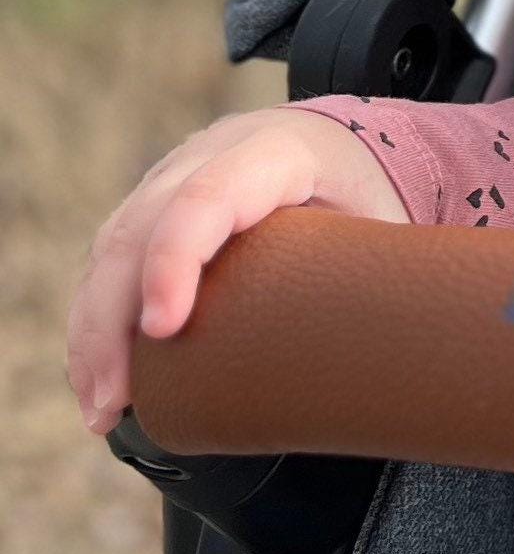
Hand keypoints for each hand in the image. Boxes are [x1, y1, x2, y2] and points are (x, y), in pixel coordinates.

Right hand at [67, 106, 410, 434]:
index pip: (210, 196)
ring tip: (101, 408)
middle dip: (114, 319)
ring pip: (113, 247)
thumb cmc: (367, 192)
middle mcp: (211, 154)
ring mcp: (174, 175)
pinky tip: (98, 378)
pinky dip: (95, 321)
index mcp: (278, 150)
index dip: (176, 260)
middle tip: (114, 401)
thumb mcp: (380, 223)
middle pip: (142, 227)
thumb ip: (370, 277)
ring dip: (93, 331)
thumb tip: (378, 364)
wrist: (346, 144)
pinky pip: (110, 259)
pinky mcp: (153, 205)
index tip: (163, 329)